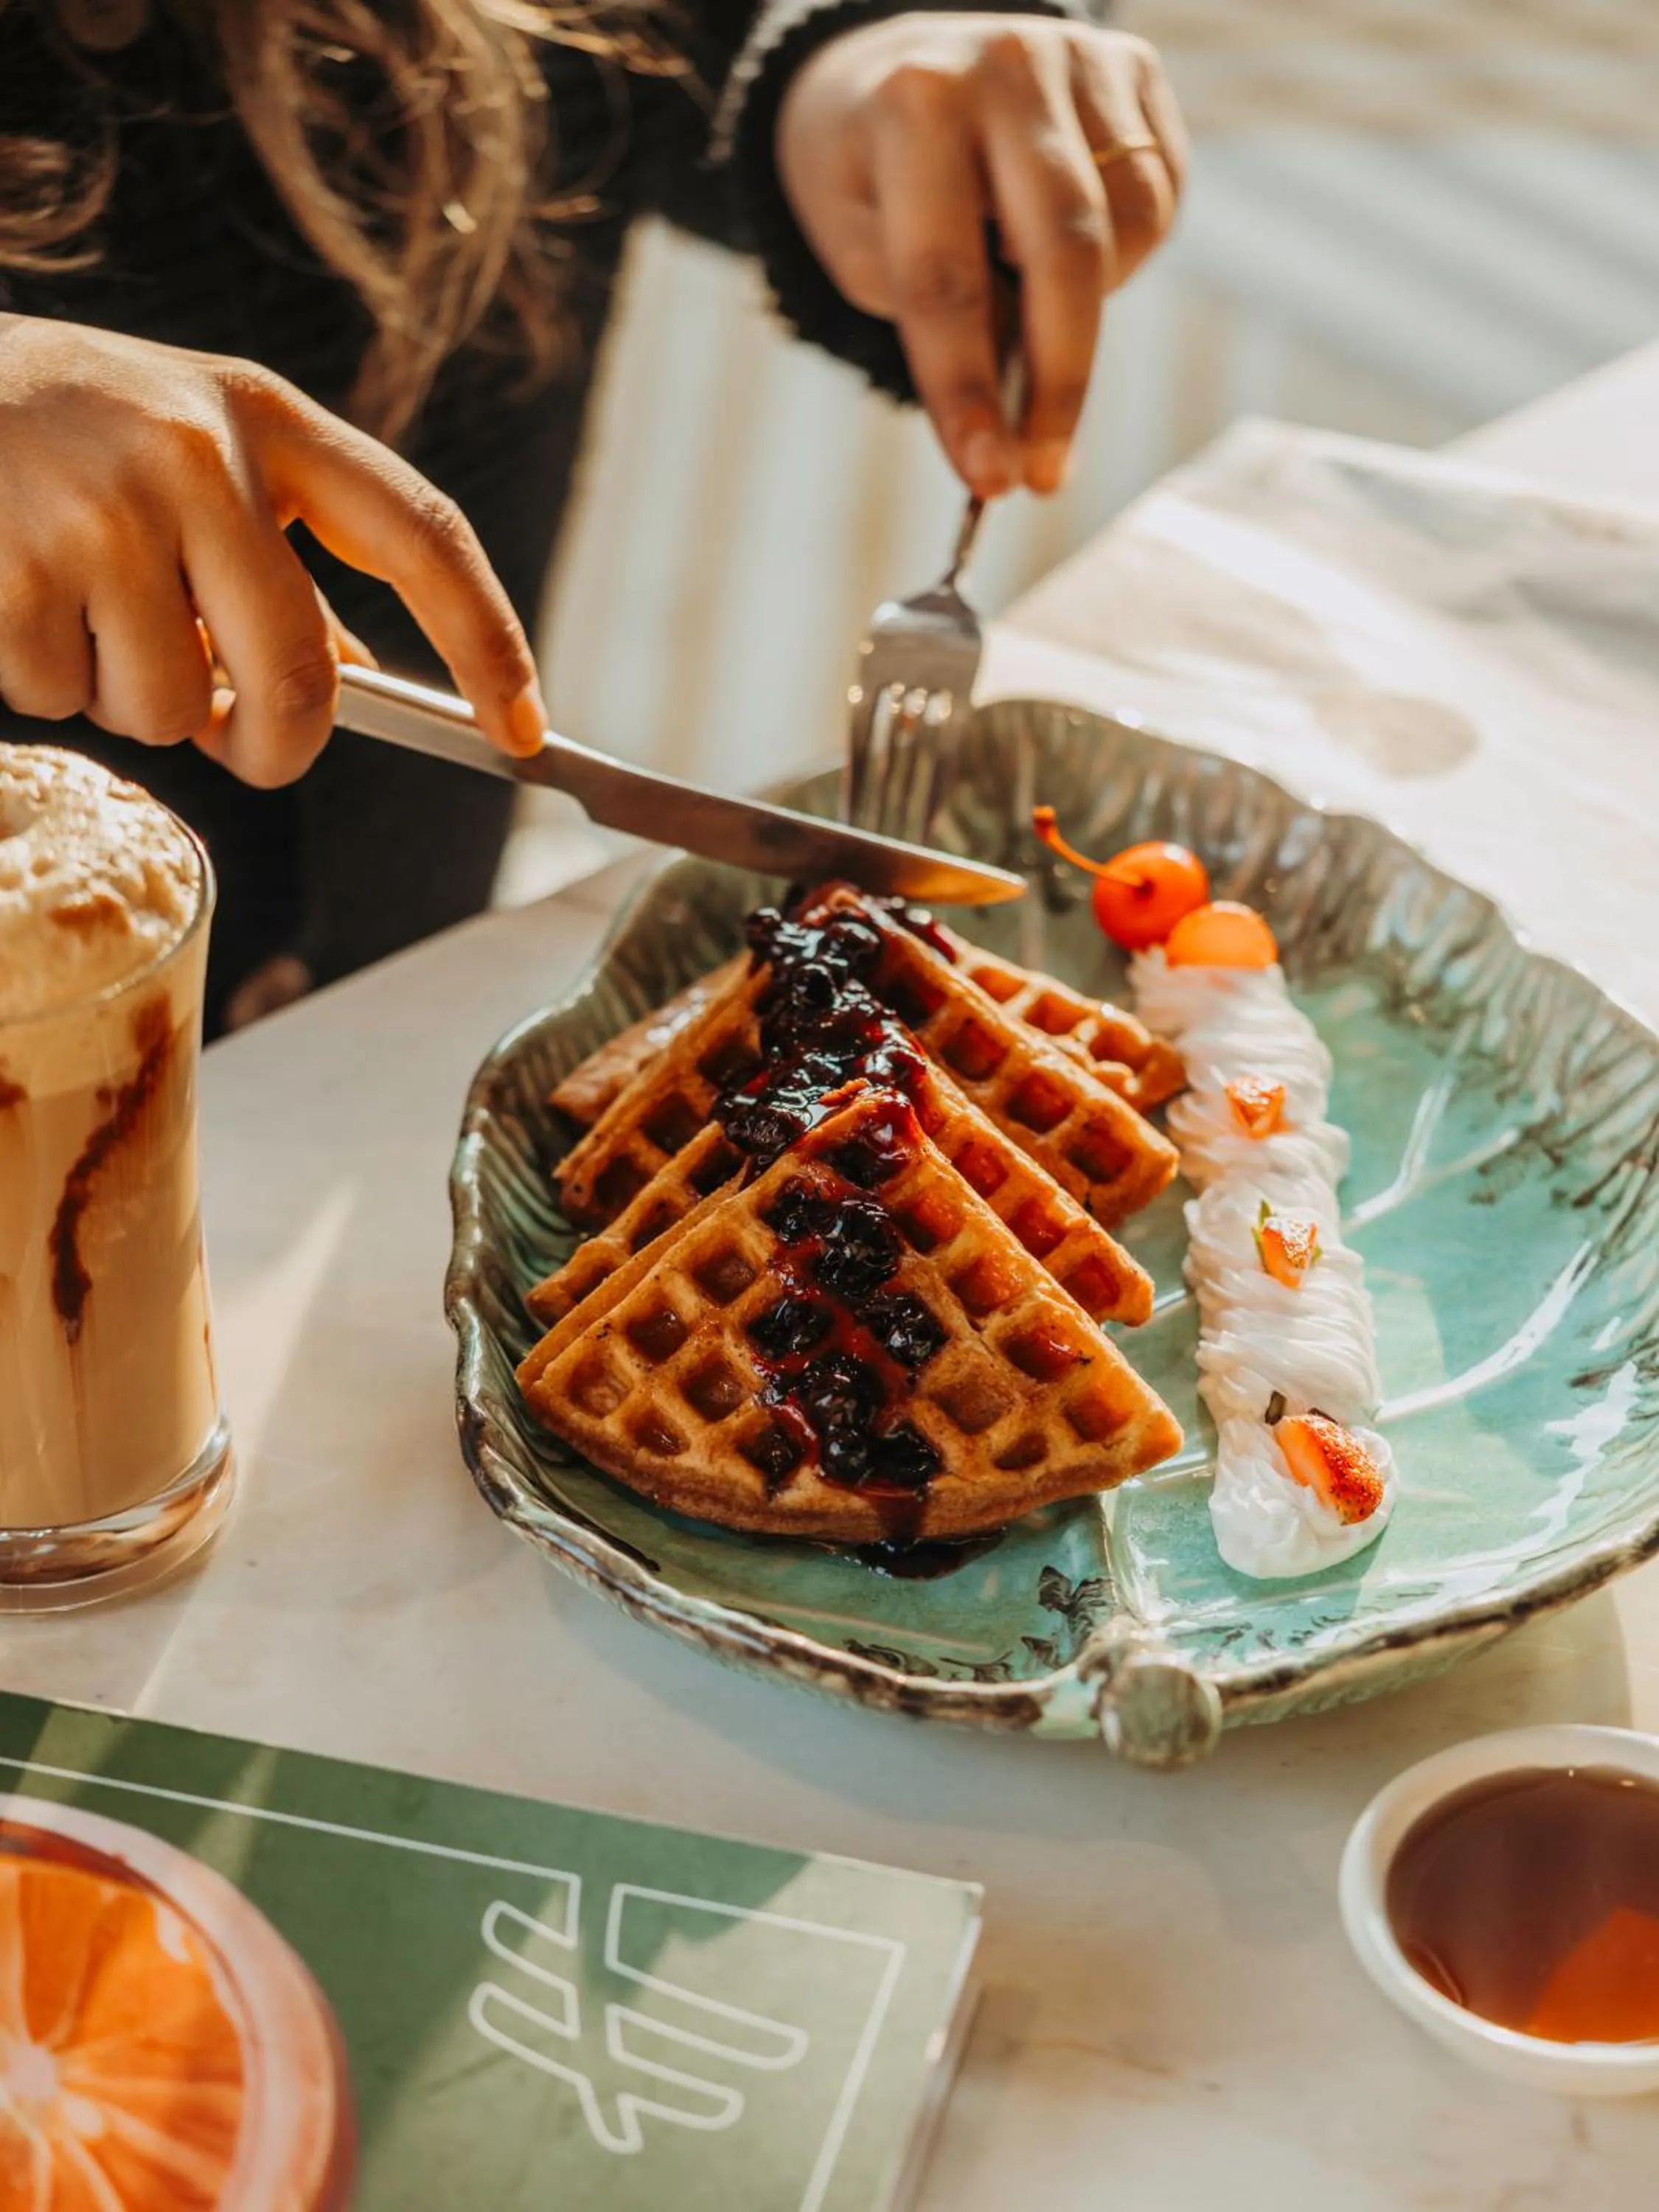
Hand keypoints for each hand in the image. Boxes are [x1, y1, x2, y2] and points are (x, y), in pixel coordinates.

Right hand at [0, 317, 546, 786]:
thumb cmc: (63, 435)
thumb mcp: (190, 457)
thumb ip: (274, 556)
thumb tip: (356, 676)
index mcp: (265, 417)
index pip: (423, 535)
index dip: (488, 641)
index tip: (522, 729)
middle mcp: (194, 451)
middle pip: (302, 674)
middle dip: (277, 746)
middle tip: (239, 743)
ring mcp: (100, 507)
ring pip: (174, 708)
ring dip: (133, 702)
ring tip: (79, 613)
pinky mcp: (10, 565)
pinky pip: (65, 699)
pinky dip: (43, 682)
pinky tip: (16, 600)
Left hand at [776, 15, 1185, 497]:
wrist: (897, 62)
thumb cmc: (870, 172)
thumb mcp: (859, 246)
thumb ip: (934, 318)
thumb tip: (1019, 408)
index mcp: (913, 109)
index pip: (946, 281)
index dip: (967, 393)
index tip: (991, 480)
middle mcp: (1005, 70)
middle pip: (1063, 256)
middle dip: (1058, 383)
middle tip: (1044, 472)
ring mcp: (1081, 60)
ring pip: (1130, 229)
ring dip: (1091, 305)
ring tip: (1035, 304)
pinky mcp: (1133, 68)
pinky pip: (1159, 198)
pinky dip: (1123, 255)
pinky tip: (1068, 253)